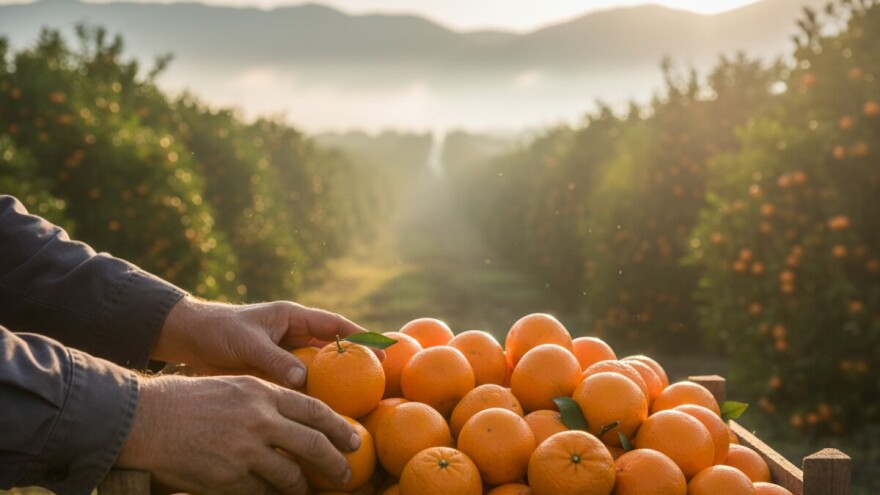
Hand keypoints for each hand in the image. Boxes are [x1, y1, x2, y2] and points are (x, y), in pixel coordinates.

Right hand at [116, 375, 359, 493]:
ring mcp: (245, 451)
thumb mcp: (235, 387)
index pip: (314, 411)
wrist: (147, 419)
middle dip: (334, 463)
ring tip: (306, 491)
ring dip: (302, 487)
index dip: (339, 427)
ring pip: (290, 476)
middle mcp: (260, 421)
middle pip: (313, 445)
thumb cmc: (190, 401)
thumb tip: (300, 422)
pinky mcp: (228, 478)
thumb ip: (268, 402)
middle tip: (346, 475)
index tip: (354, 439)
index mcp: (263, 394)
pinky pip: (262, 494)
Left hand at [152, 296, 377, 387]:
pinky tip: (321, 414)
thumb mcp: (246, 342)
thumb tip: (303, 379)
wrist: (190, 340)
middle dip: (356, 361)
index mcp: (292, 318)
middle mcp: (294, 336)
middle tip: (378, 379)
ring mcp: (285, 356)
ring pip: (318, 369)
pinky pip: (299, 385)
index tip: (381, 349)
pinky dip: (311, 397)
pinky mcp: (275, 373)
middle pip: (332, 348)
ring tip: (356, 401)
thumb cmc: (217, 331)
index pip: (333, 324)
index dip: (360, 336)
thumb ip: (274, 359)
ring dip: (334, 383)